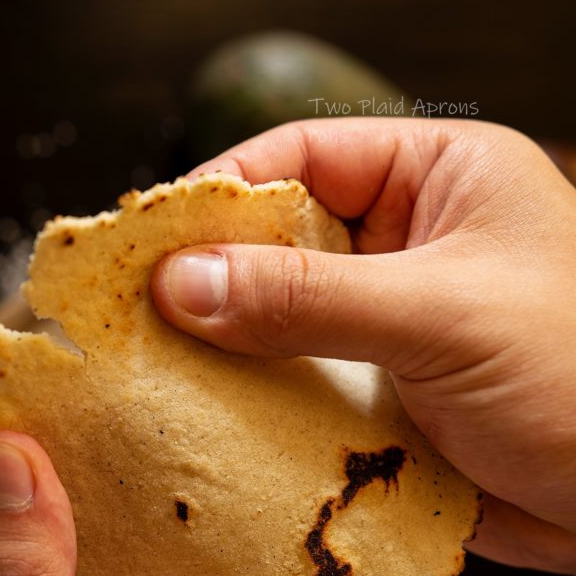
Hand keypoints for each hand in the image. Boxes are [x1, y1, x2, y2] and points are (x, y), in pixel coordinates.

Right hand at [152, 118, 575, 574]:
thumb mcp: (440, 316)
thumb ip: (309, 298)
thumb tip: (182, 282)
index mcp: (438, 181)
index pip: (305, 157)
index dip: (223, 191)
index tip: (150, 238)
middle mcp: (404, 245)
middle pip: (279, 241)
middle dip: (211, 277)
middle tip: (135, 313)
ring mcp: (386, 325)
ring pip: (278, 320)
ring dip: (224, 347)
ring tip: (153, 369)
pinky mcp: (375, 395)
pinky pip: (294, 386)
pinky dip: (251, 403)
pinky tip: (205, 418)